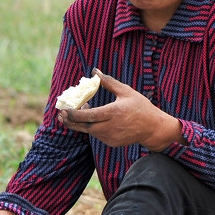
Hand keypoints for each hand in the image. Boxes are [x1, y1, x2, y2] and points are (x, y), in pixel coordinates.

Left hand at [57, 68, 181, 149]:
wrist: (153, 128)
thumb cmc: (140, 107)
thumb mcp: (126, 91)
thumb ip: (109, 82)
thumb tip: (95, 71)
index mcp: (114, 112)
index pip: (89, 115)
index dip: (75, 114)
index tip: (64, 110)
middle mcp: (111, 127)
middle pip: (85, 126)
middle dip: (71, 121)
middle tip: (61, 115)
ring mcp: (111, 137)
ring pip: (90, 131)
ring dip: (82, 123)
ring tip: (79, 111)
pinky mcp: (112, 143)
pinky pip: (97, 135)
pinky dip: (92, 127)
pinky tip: (91, 119)